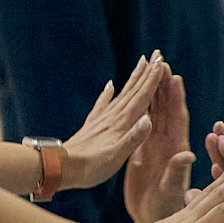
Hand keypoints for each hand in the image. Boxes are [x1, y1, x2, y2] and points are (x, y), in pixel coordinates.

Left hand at [60, 53, 168, 190]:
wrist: (62, 168)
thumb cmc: (91, 166)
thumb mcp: (116, 156)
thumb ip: (134, 138)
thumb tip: (149, 119)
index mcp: (122, 124)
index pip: (141, 98)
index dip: (152, 81)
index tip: (162, 63)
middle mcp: (113, 117)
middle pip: (133, 91)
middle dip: (146, 73)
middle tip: (157, 55)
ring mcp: (102, 119)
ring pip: (121, 94)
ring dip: (133, 79)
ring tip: (141, 63)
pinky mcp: (92, 124)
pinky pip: (102, 104)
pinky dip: (107, 93)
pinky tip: (110, 85)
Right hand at [125, 73, 194, 222]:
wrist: (150, 220)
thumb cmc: (164, 208)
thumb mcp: (172, 190)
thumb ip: (176, 173)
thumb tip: (187, 156)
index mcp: (176, 150)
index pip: (177, 118)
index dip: (176, 97)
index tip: (175, 77)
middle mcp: (166, 144)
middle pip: (166, 109)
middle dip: (164, 86)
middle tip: (161, 63)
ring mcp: (154, 146)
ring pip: (154, 113)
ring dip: (152, 93)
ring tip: (149, 71)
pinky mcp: (140, 151)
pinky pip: (141, 125)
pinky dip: (139, 109)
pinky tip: (134, 96)